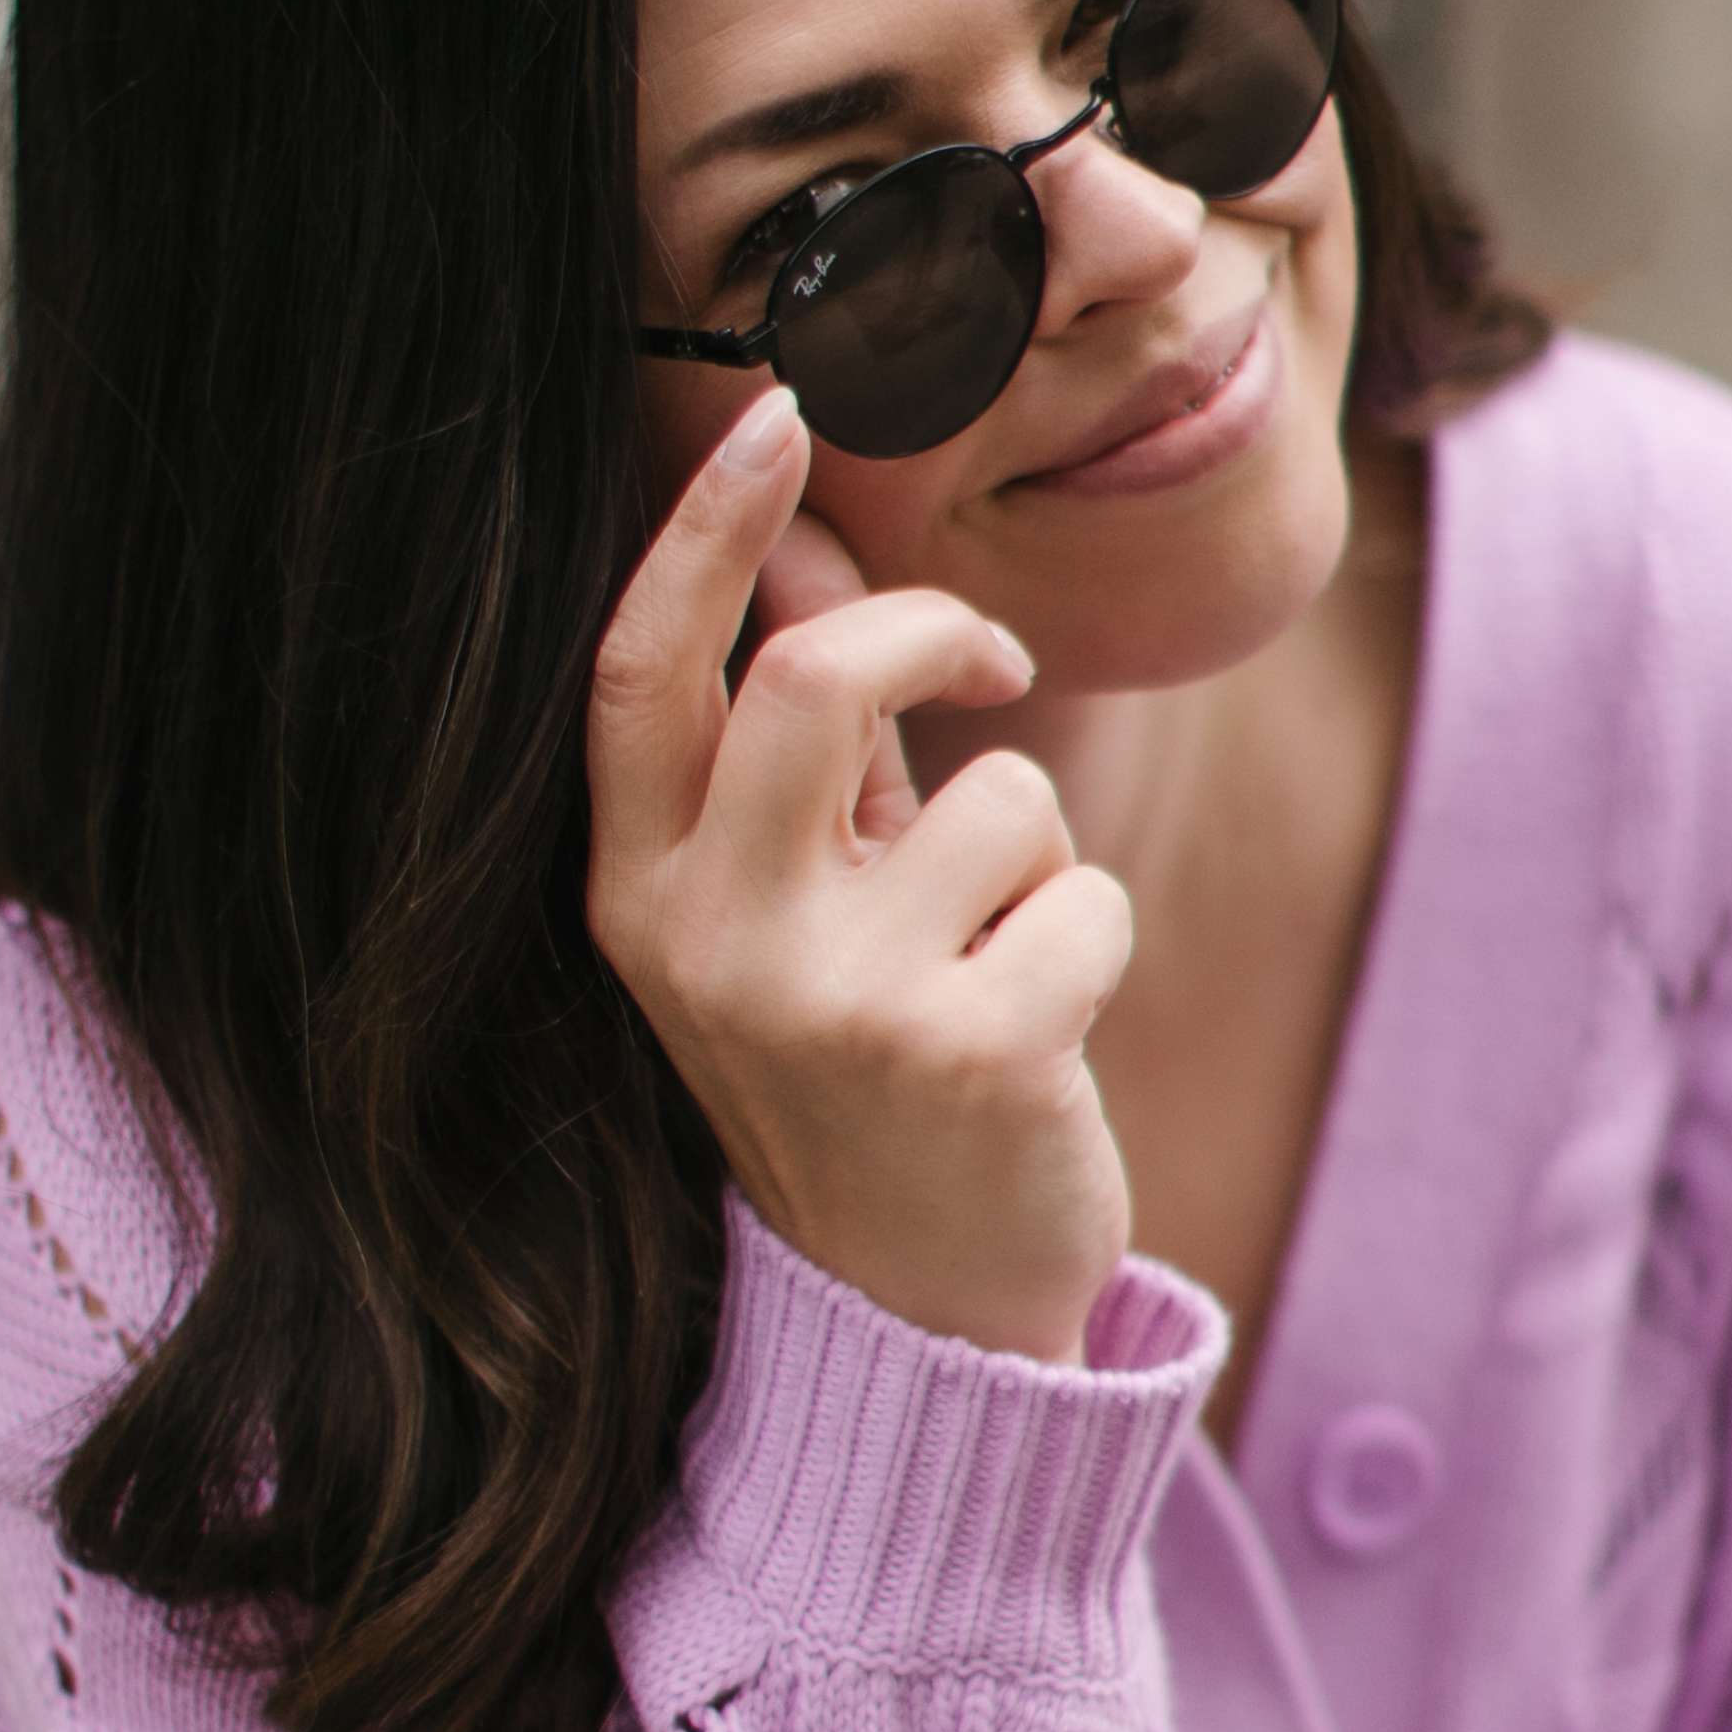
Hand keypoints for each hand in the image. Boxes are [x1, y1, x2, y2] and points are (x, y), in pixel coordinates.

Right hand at [588, 391, 1136, 1365]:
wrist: (920, 1316)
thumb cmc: (863, 1072)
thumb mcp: (791, 913)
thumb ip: (802, 753)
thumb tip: (820, 552)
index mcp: (638, 894)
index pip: (643, 671)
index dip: (708, 531)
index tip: (779, 416)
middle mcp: (708, 941)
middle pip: (819, 673)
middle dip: (936, 628)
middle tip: (989, 657)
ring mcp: (831, 1002)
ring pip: (996, 791)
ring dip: (1034, 853)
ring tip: (992, 960)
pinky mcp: (966, 1053)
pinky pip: (1085, 891)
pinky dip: (1093, 940)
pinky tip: (1039, 1039)